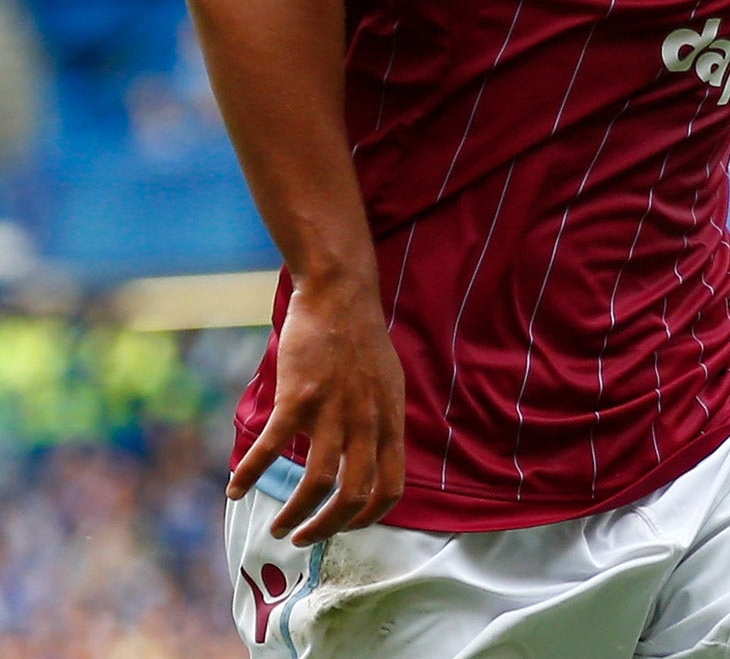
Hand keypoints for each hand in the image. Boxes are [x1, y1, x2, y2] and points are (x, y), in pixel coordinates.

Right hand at [226, 276, 406, 545]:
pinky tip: (235, 489)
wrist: (339, 295)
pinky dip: (251, 474)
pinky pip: (272, 447)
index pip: (392, 487)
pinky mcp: (299, 397)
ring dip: (296, 514)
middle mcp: (367, 421)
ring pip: (318, 482)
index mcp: (391, 420)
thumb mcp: (388, 385)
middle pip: (353, 495)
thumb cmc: (362, 340)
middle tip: (303, 538)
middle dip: (327, 527)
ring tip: (278, 528)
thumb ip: (381, 423)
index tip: (348, 527)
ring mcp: (334, 410)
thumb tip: (372, 458)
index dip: (370, 517)